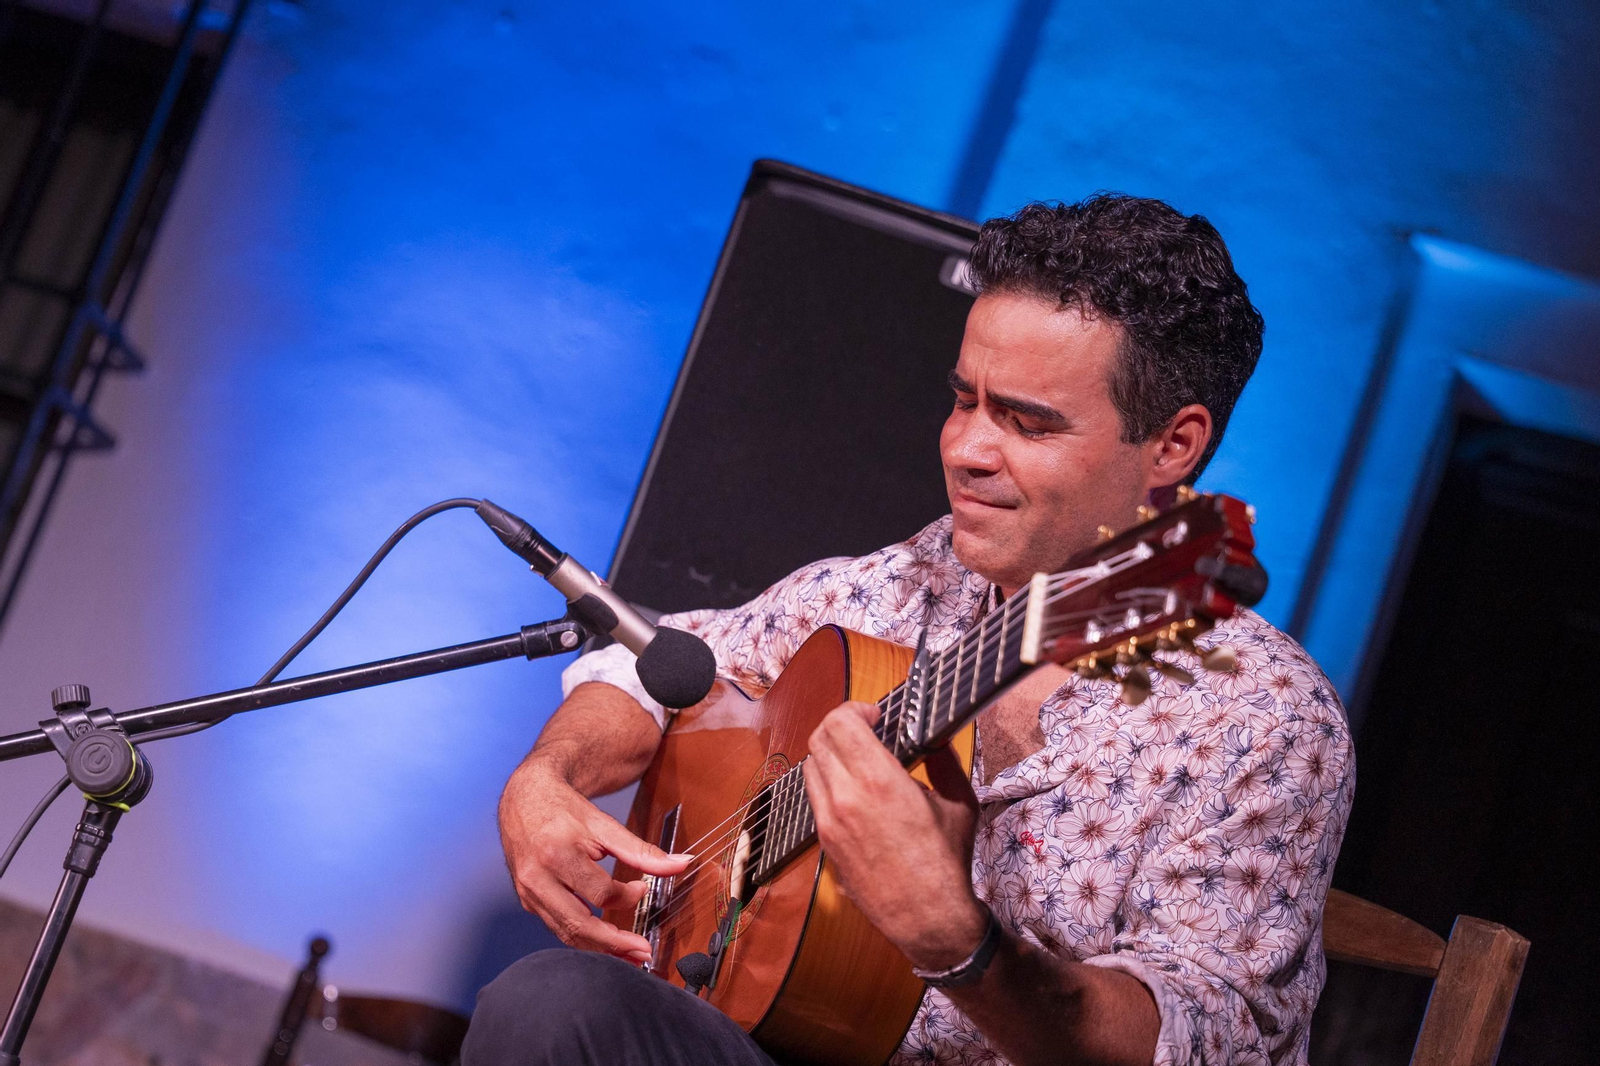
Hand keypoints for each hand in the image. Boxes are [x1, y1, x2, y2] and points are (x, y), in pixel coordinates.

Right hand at [498, 760, 690, 962]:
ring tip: (628, 956)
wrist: (524, 799)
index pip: (599, 892)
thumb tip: (680, 864)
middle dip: (614, 945)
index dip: (626, 897)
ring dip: (599, 950)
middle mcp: (538, 878)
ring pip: (565, 933)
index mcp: (557, 854)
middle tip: (643, 953)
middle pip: (578, 925)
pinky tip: (603, 942)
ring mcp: (529, 893)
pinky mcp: (527, 901)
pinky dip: (582, 938)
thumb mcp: (603, 824)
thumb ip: (641, 850)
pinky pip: (556, 927)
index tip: (641, 889)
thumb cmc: (563, 810)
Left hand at [803, 701, 987, 969]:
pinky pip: (815, 799)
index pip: (840, 722)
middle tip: (866, 732)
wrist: (928, 918)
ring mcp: (829, 823)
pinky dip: (829, 785)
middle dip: (840, 727)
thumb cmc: (948, 861)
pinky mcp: (824, 844)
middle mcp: (845, 798)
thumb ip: (945, 761)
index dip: (855, 709)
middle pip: (819, 740)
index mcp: (878, 781)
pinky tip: (856, 794)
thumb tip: (936, 736)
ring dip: (831, 755)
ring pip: (811, 769)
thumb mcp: (959, 803)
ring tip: (859, 762)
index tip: (875, 716)